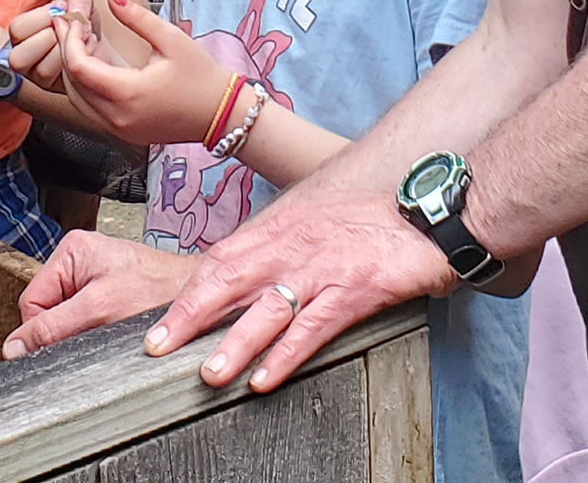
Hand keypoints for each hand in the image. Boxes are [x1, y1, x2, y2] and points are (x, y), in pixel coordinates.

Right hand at [5, 231, 196, 358]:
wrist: (203, 301)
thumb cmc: (161, 294)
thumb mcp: (99, 311)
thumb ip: (53, 327)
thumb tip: (15, 347)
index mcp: (70, 251)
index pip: (31, 302)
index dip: (42, 330)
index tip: (61, 344)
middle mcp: (79, 259)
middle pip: (47, 310)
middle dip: (66, 329)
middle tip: (94, 334)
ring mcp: (94, 275)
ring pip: (66, 317)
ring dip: (82, 331)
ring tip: (109, 329)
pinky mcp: (109, 291)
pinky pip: (85, 318)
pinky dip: (96, 330)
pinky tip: (115, 329)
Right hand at [6, 0, 86, 88]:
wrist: (96, 42)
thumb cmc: (80, 20)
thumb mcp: (79, 0)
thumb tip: (74, 11)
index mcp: (21, 33)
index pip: (17, 29)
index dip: (44, 17)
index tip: (64, 9)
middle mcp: (21, 56)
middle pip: (21, 56)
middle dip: (54, 38)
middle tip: (73, 27)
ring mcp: (36, 75)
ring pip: (42, 71)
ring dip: (67, 51)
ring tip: (83, 38)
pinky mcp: (52, 87)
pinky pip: (61, 81)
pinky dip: (77, 62)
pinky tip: (86, 50)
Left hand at [55, 0, 235, 149]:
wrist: (224, 115)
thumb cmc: (202, 77)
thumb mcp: (172, 40)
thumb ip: (138, 18)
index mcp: (128, 94)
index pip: (78, 67)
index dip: (70, 41)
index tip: (73, 19)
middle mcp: (117, 117)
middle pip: (71, 84)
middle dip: (67, 52)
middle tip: (72, 24)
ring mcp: (119, 130)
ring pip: (77, 99)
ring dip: (74, 70)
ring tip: (85, 40)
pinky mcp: (124, 133)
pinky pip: (91, 109)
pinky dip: (86, 86)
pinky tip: (98, 62)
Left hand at [145, 174, 456, 392]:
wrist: (429, 209)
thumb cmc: (370, 217)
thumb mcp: (313, 219)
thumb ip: (278, 244)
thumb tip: (241, 271)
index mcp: (279, 228)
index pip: (220, 260)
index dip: (187, 291)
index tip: (160, 320)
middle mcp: (292, 246)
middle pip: (229, 281)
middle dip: (190, 315)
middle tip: (158, 345)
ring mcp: (322, 269)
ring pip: (267, 309)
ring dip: (234, 343)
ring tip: (209, 374)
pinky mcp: (354, 291)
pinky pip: (313, 327)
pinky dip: (286, 355)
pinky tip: (265, 378)